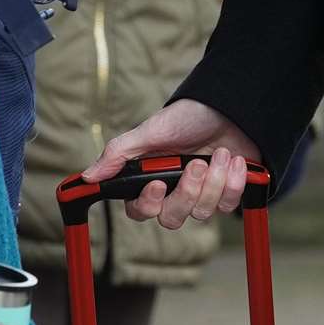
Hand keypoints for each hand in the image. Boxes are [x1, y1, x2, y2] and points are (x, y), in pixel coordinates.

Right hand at [83, 99, 261, 228]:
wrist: (231, 106)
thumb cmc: (188, 116)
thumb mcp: (152, 130)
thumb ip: (120, 154)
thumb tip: (88, 177)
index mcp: (152, 178)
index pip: (140, 210)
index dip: (148, 204)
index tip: (158, 183)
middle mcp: (175, 190)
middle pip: (172, 218)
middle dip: (187, 192)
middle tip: (197, 163)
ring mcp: (201, 193)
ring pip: (202, 213)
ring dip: (215, 181)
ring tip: (221, 153)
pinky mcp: (226, 193)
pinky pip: (228, 205)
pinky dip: (234, 182)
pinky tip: (235, 160)